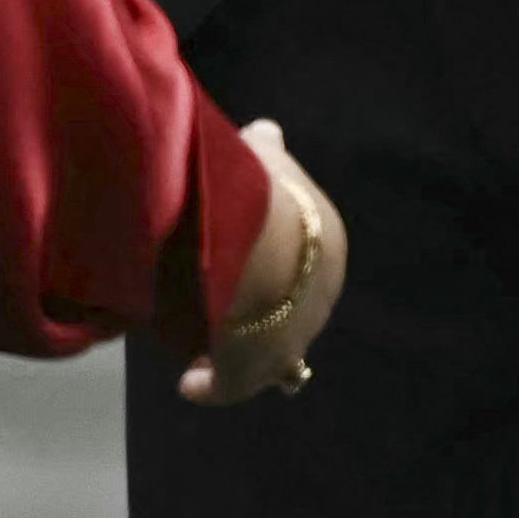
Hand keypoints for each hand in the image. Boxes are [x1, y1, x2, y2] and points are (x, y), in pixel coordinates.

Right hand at [179, 118, 348, 405]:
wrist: (252, 242)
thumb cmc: (258, 193)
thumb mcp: (263, 160)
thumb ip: (266, 150)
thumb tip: (264, 130)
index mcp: (328, 249)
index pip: (308, 264)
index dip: (277, 266)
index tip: (246, 269)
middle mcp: (319, 302)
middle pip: (292, 315)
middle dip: (264, 317)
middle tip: (227, 316)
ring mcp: (289, 342)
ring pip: (266, 356)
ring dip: (237, 355)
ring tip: (203, 354)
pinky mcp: (253, 373)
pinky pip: (229, 386)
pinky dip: (209, 385)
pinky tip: (190, 383)